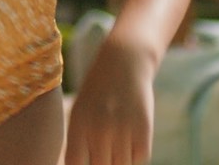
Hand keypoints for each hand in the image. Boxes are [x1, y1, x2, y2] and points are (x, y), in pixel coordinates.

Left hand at [64, 38, 157, 164]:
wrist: (125, 63)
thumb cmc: (98, 93)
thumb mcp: (80, 113)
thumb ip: (79, 143)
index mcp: (78, 125)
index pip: (74, 164)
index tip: (89, 160)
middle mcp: (99, 129)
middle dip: (104, 163)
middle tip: (105, 152)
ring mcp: (122, 130)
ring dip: (120, 161)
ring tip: (117, 145)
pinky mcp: (143, 130)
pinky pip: (139, 159)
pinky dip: (135, 157)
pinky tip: (131, 142)